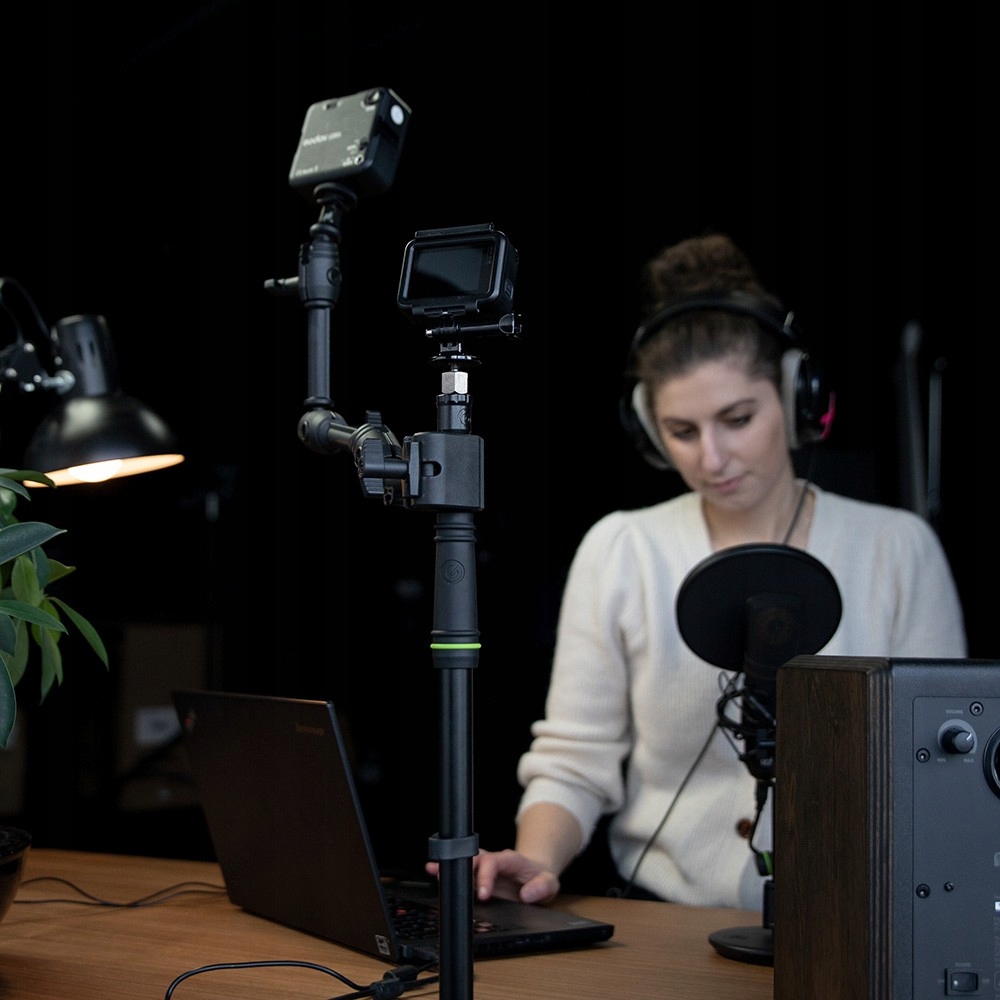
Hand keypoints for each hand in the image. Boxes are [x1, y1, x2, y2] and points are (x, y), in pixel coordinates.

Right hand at [425, 848, 560, 904]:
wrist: (536, 875)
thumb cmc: (540, 878)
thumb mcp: (550, 883)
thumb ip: (542, 887)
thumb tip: (527, 894)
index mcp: (510, 860)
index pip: (493, 862)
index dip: (485, 876)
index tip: (482, 894)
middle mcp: (494, 861)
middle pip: (474, 858)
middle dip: (461, 866)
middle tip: (448, 877)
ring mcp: (485, 868)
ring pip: (465, 862)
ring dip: (450, 865)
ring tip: (432, 868)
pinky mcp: (479, 877)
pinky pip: (462, 871)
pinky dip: (448, 870)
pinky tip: (433, 871)